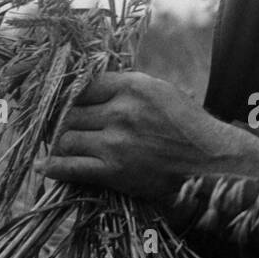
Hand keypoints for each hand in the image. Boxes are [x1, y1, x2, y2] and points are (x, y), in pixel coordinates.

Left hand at [41, 71, 234, 199]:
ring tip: (57, 147)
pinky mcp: (114, 171)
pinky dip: (54, 167)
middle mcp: (121, 111)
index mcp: (132, 86)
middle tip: (54, 129)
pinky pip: (71, 167)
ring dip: (59, 145)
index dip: (67, 96)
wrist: (213, 162)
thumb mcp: (161, 92)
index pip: (82, 86)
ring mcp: (116, 142)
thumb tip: (90, 86)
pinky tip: (46, 167)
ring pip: (66, 139)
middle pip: (69, 113)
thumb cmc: (188, 126)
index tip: (60, 104)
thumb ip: (126, 87)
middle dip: (60, 122)